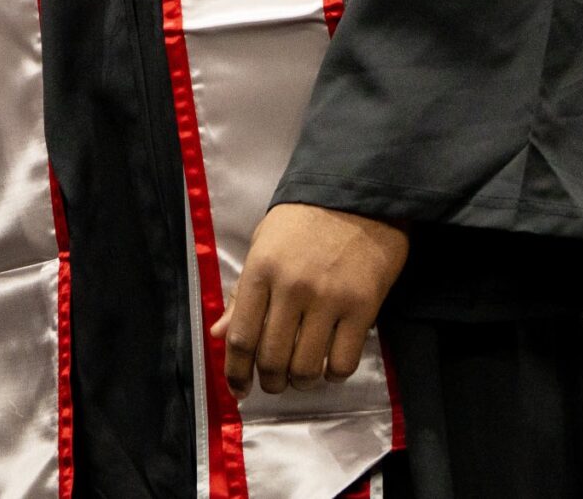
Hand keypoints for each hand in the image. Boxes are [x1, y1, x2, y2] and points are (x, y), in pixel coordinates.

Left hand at [214, 204, 408, 396]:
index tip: (238, 389)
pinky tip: (329, 365)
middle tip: (274, 383)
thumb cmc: (305, 217)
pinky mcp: (362, 307)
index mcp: (261, 270)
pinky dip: (333, 374)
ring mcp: (329, 299)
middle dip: (270, 382)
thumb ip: (242, 291)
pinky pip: (343, 362)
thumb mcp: (264, 244)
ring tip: (302, 375)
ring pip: (306, 367)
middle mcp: (291, 288)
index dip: (235, 372)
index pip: (241, 337)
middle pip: (272, 358)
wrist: (359, 192)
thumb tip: (219, 333)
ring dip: (301, 382)